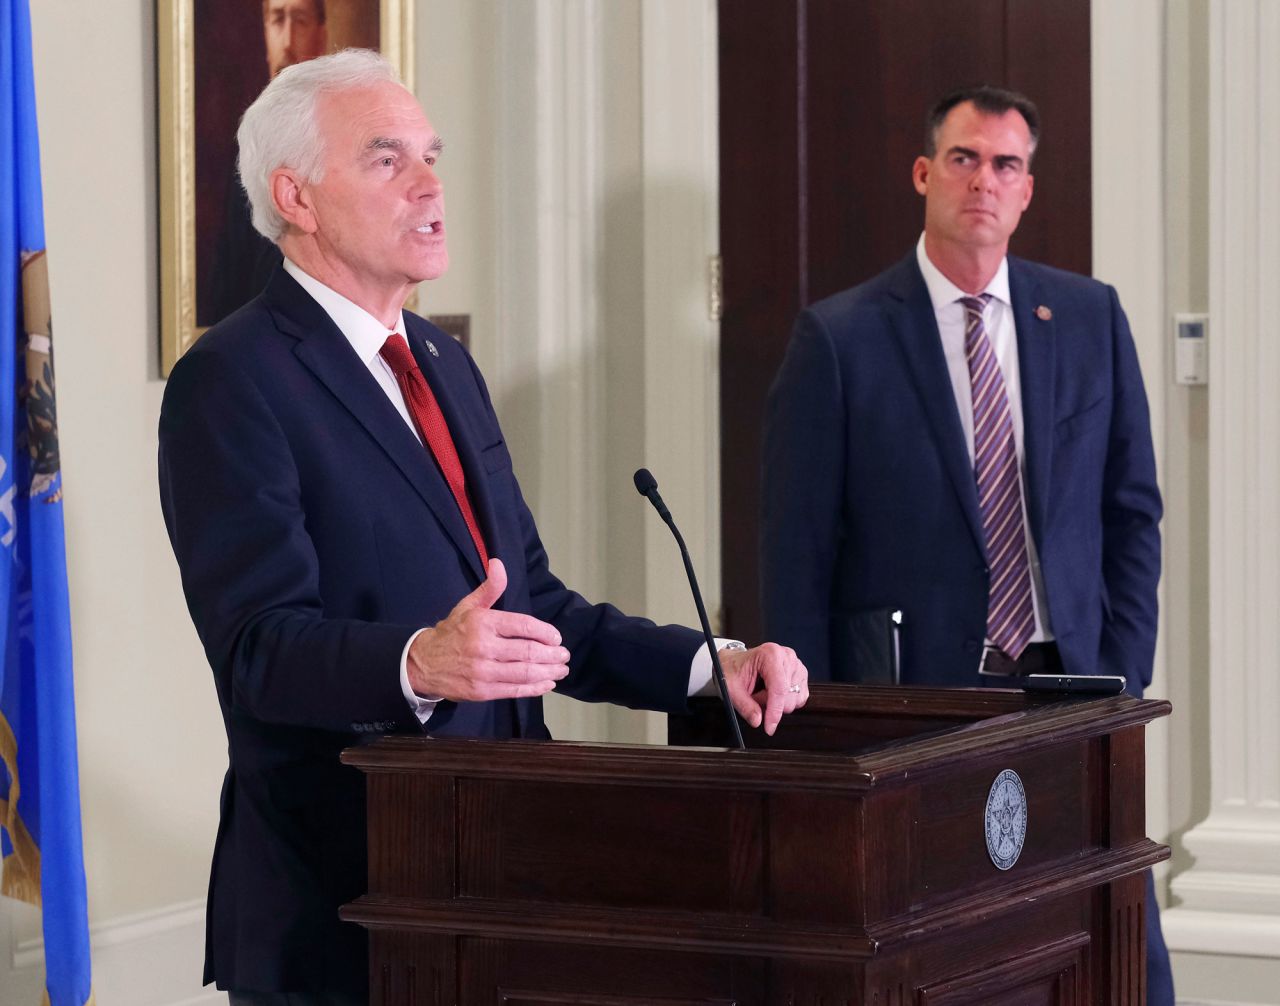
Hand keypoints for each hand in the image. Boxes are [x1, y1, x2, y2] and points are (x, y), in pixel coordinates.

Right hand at [407, 558, 569, 701]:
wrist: (422, 664)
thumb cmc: (452, 633)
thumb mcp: (468, 606)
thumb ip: (490, 588)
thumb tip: (498, 563)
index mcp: (482, 622)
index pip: (523, 625)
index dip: (545, 632)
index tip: (556, 638)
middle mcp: (483, 646)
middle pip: (528, 651)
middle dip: (552, 654)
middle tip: (564, 655)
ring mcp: (482, 671)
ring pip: (525, 672)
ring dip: (548, 672)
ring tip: (561, 669)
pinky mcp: (482, 692)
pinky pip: (515, 691)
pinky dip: (535, 688)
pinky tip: (547, 683)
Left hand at [717, 642, 807, 735]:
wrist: (735, 662)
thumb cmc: (733, 669)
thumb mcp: (731, 688)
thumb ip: (745, 706)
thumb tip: (758, 720)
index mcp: (770, 654)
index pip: (779, 689)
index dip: (775, 711)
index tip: (769, 727)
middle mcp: (786, 657)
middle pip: (787, 696)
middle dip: (769, 704)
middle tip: (754, 698)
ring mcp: (796, 664)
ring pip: (794, 699)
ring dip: (777, 703)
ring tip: (761, 693)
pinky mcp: (800, 674)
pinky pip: (799, 698)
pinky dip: (785, 701)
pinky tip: (772, 694)